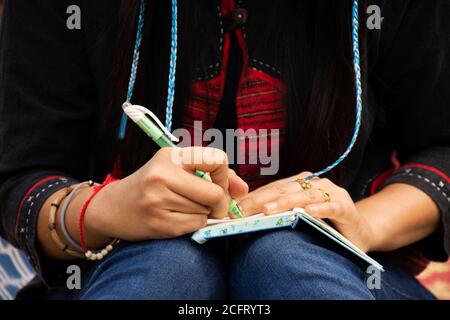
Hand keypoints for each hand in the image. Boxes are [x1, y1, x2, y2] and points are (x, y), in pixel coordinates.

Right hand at [85, 147, 248, 242]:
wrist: (113, 207)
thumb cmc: (152, 185)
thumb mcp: (178, 169)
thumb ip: (214, 174)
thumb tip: (243, 190)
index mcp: (171, 156)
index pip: (217, 159)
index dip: (225, 176)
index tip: (219, 184)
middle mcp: (163, 175)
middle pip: (214, 193)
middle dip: (220, 203)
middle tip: (212, 205)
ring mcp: (158, 200)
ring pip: (205, 212)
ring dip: (204, 214)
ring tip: (184, 208)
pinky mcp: (158, 223)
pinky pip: (194, 226)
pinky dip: (194, 224)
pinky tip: (178, 218)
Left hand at [238, 172, 375, 251]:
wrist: (359, 232)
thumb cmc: (325, 225)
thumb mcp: (299, 218)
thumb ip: (279, 215)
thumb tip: (248, 222)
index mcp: (302, 184)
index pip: (274, 188)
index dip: (254, 197)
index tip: (236, 208)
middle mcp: (316, 184)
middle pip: (285, 189)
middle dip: (262, 199)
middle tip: (243, 210)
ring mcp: (332, 194)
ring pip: (305, 195)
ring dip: (285, 202)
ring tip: (268, 210)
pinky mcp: (346, 208)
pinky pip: (331, 207)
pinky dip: (319, 209)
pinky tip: (306, 213)